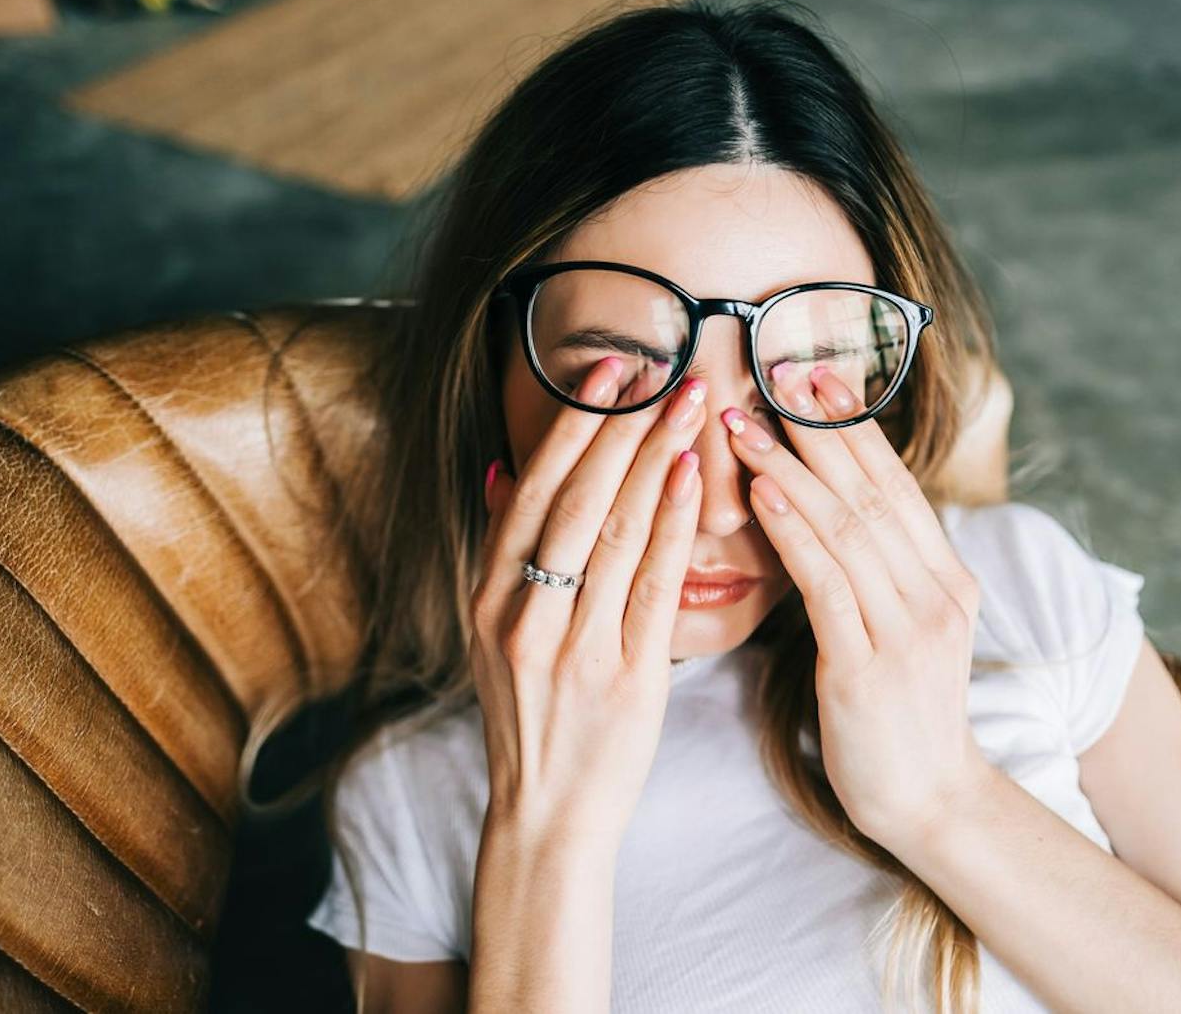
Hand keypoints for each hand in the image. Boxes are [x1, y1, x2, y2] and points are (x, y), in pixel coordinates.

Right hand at [471, 356, 706, 849]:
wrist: (548, 813)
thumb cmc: (532, 715)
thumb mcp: (494, 633)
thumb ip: (499, 552)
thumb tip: (500, 470)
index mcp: (489, 598)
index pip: (531, 491)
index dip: (571, 425)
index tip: (608, 369)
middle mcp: (522, 615)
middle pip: (574, 499)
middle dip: (620, 425)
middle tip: (663, 366)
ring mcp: (572, 646)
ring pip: (613, 532)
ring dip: (654, 457)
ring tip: (690, 402)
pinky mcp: (624, 676)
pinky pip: (651, 585)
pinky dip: (670, 525)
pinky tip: (692, 477)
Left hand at [721, 361, 996, 847]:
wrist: (927, 801)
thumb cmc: (897, 713)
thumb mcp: (901, 629)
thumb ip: (879, 570)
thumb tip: (830, 507)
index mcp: (947, 578)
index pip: (895, 484)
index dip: (854, 427)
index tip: (813, 375)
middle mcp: (937, 592)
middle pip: (872, 490)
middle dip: (820, 428)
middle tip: (774, 372)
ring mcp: (908, 628)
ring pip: (847, 526)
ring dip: (791, 467)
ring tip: (743, 423)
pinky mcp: (868, 666)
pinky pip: (826, 581)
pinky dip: (792, 530)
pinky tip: (759, 493)